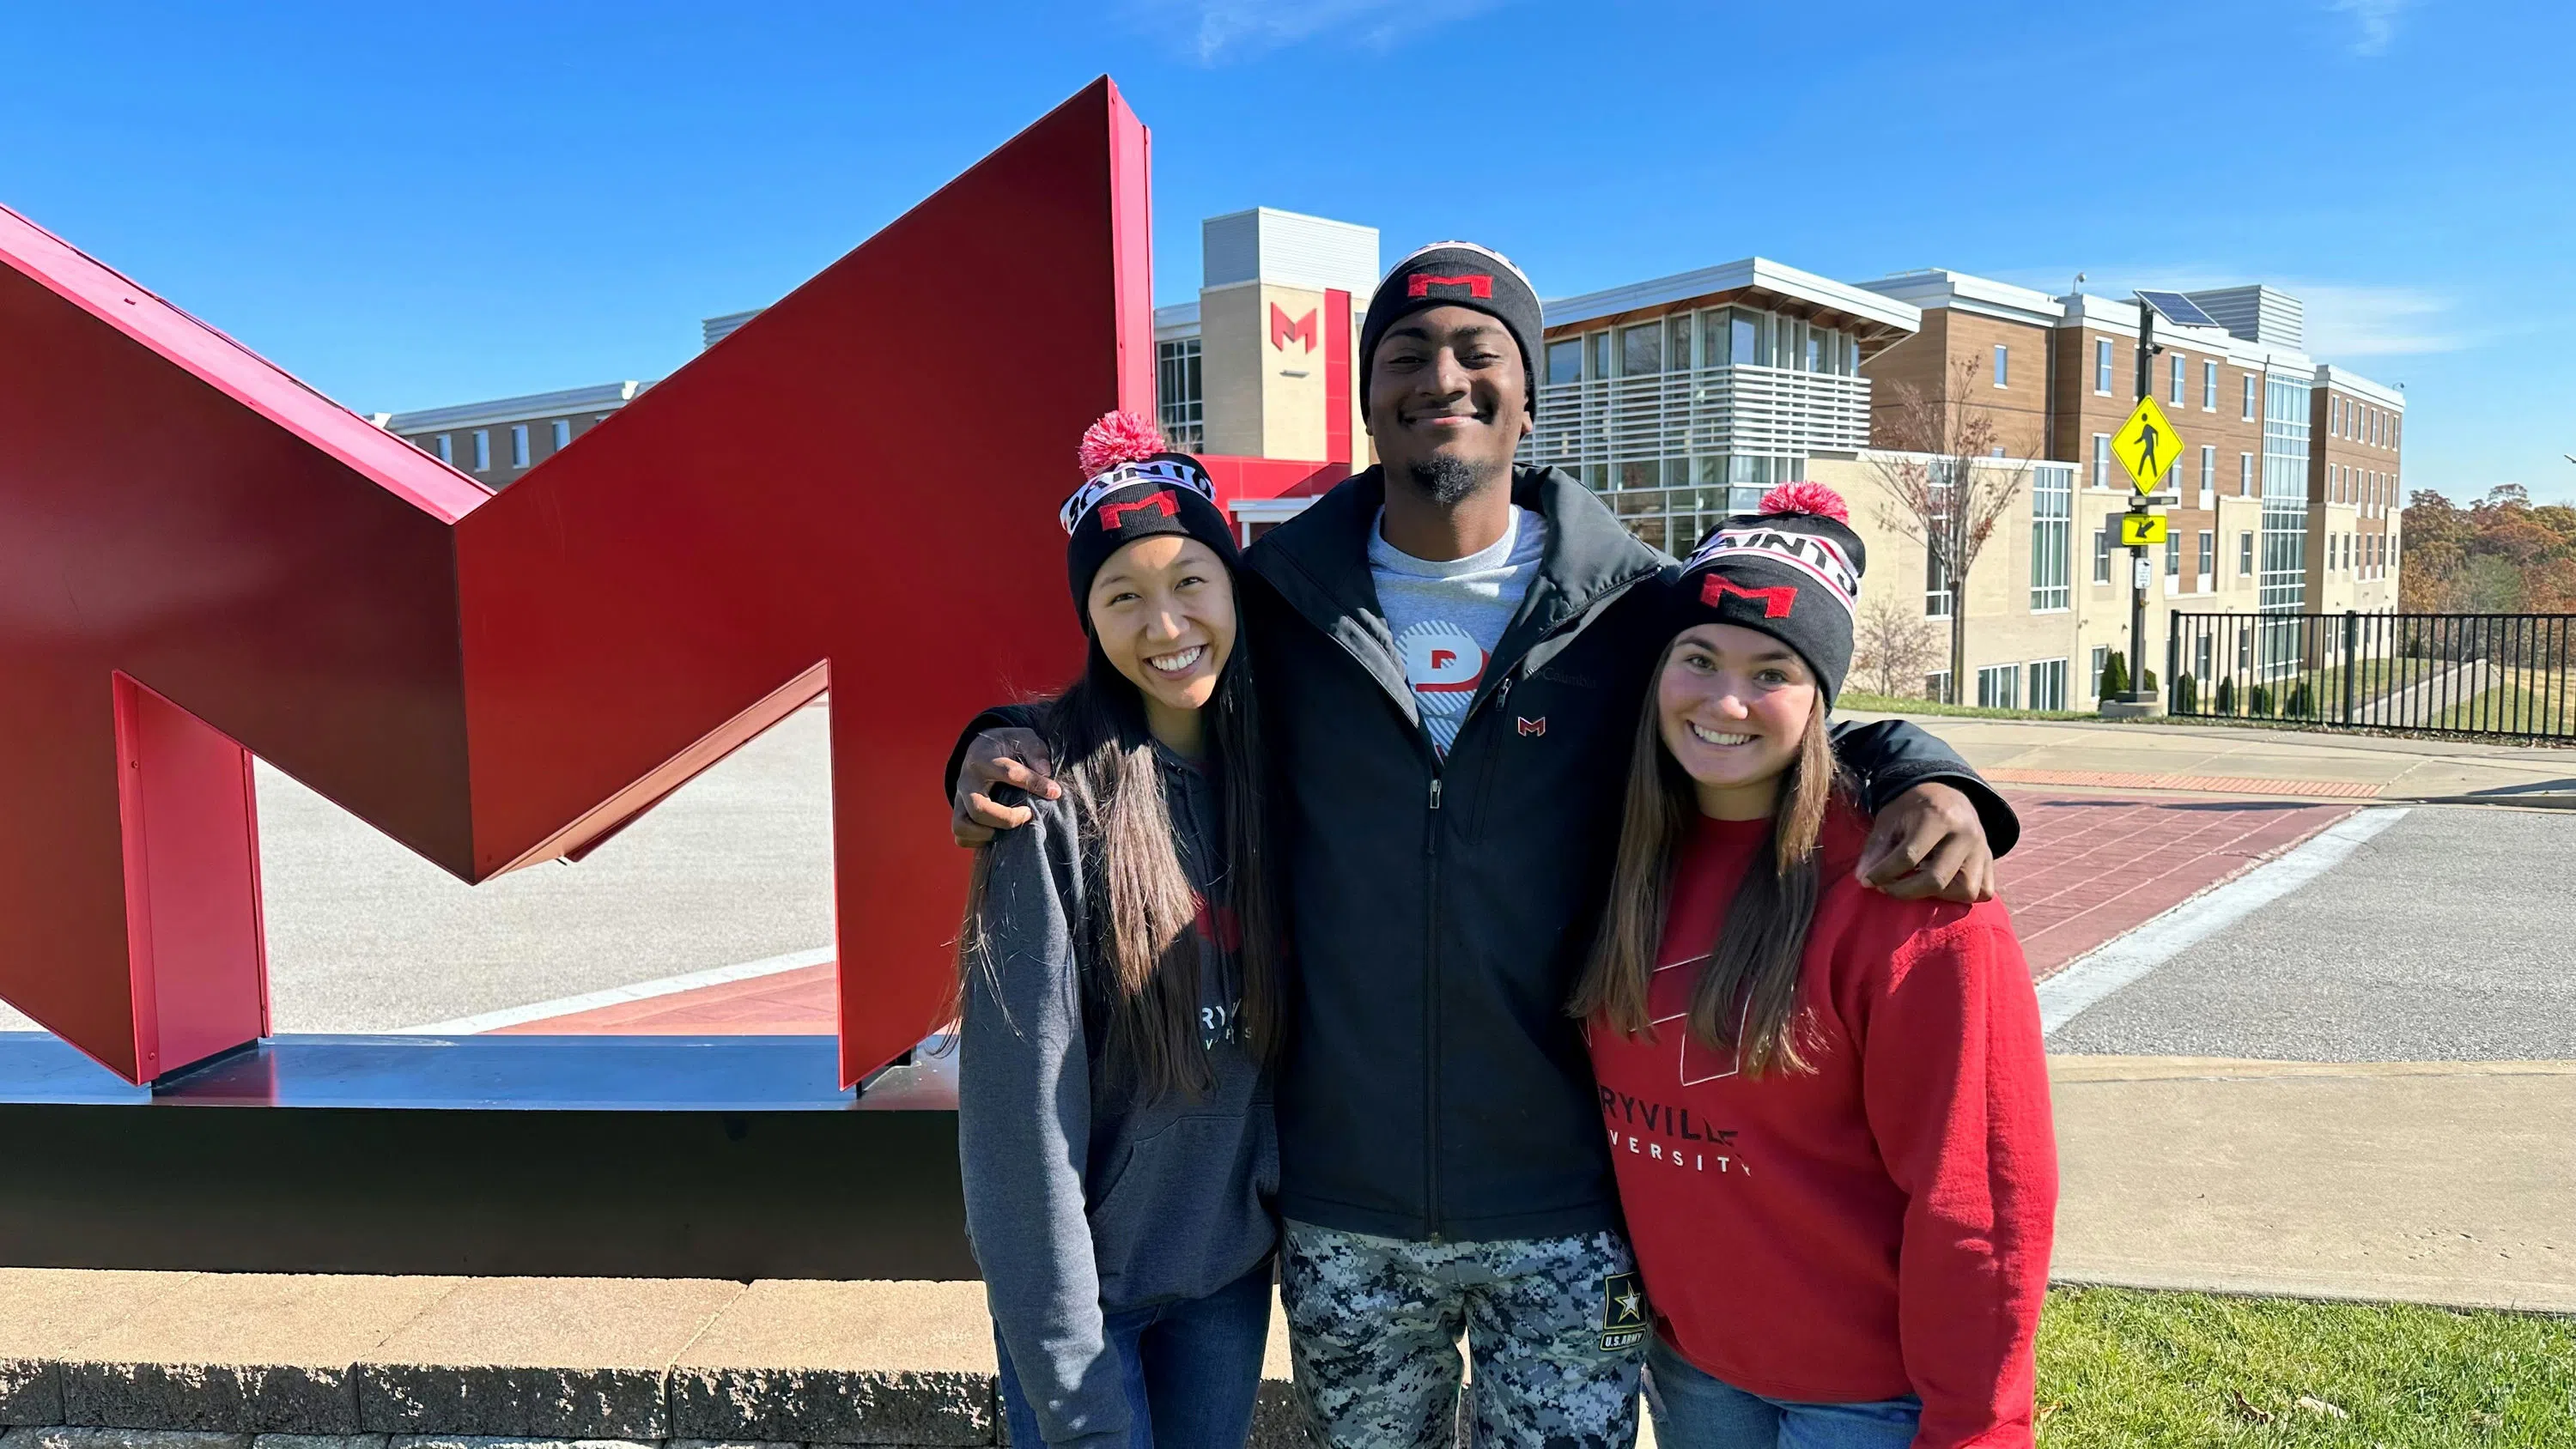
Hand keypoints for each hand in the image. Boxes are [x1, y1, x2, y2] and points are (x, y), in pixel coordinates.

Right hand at [951, 728, 1057, 846]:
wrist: (980, 750)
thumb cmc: (1006, 747)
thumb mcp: (1022, 738)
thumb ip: (1035, 750)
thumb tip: (1045, 772)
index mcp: (983, 759)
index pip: (1008, 773)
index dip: (1034, 784)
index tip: (1055, 792)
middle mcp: (966, 781)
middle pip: (979, 809)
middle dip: (1007, 818)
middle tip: (1028, 814)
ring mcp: (959, 799)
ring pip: (962, 826)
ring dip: (988, 833)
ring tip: (1009, 829)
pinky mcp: (958, 813)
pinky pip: (961, 837)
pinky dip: (978, 841)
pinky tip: (997, 833)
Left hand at [1854, 781, 1995, 903]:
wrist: (1945, 793)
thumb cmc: (1913, 808)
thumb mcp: (1890, 819)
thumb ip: (1876, 848)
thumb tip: (1863, 879)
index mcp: (1938, 816)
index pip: (1909, 856)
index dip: (1883, 873)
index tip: (1867, 881)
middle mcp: (1966, 833)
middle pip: (1937, 879)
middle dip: (1905, 891)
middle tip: (1887, 887)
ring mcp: (1983, 849)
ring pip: (1965, 890)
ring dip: (1937, 896)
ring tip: (1917, 884)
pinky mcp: (1991, 861)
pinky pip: (1983, 891)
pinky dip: (1962, 895)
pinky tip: (1942, 886)